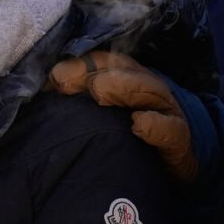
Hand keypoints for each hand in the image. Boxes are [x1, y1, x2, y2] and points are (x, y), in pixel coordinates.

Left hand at [49, 50, 196, 182]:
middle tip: (68, 83)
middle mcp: (146, 87)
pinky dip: (156, 125)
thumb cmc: (128, 134)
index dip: (79, 65)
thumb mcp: (103, 112)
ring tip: (99, 92)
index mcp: (125, 77)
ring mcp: (165, 111)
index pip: (103, 61)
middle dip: (95, 71)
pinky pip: (172, 129)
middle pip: (123, 68)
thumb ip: (76, 99)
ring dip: (123, 87)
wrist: (173, 162)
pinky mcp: (179, 140)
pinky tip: (139, 124)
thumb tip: (43, 90)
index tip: (55, 78)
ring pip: (149, 89)